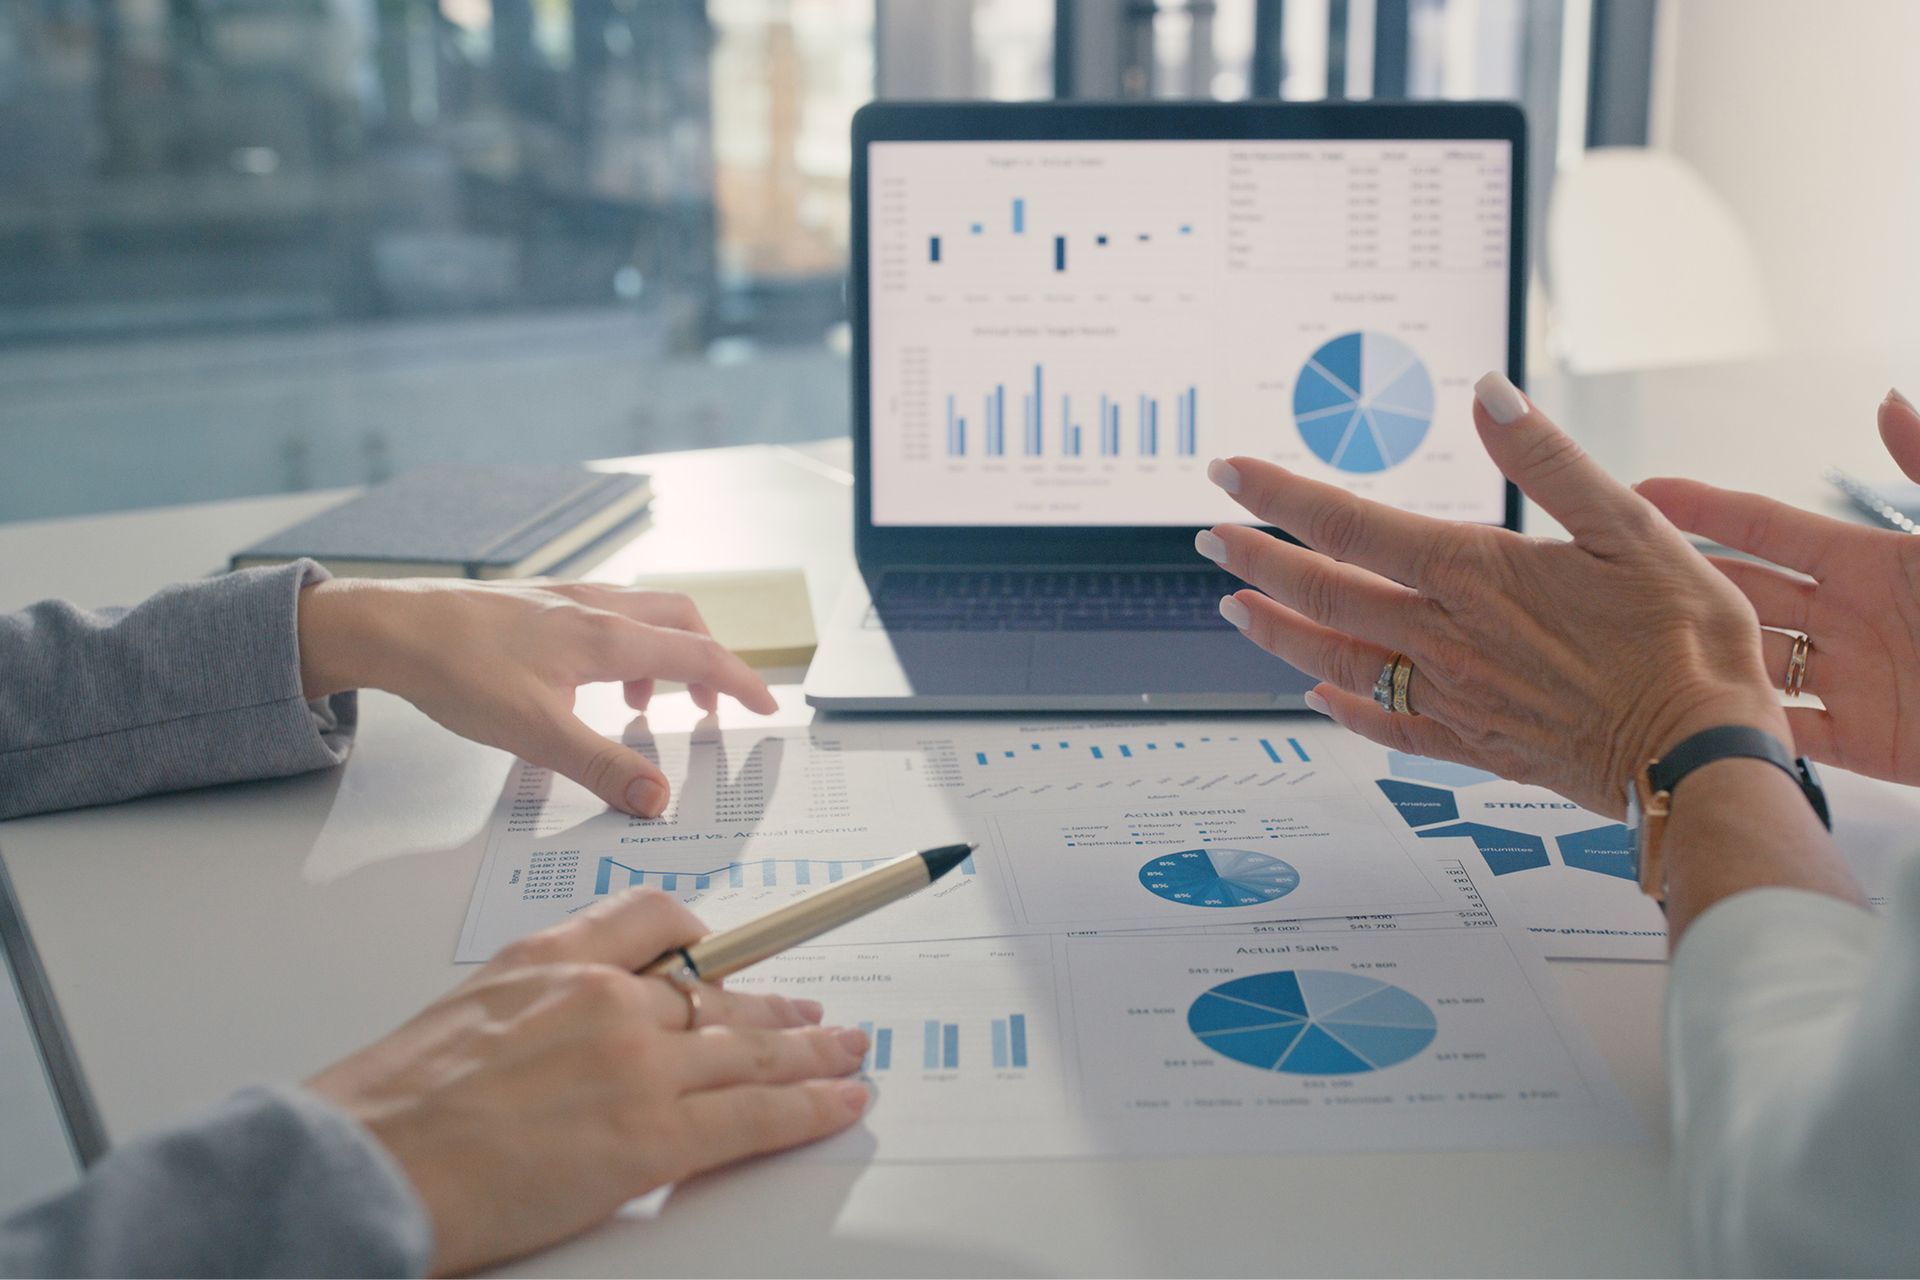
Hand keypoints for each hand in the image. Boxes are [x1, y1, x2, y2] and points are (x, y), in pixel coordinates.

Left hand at [297, 579, 777, 816]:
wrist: (392, 626)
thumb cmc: (457, 670)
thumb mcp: (535, 733)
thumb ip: (602, 767)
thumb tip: (658, 800)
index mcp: (607, 637)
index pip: (698, 653)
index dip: (740, 681)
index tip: (766, 705)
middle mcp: (596, 607)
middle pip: (682, 621)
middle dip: (709, 662)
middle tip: (712, 706)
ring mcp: (568, 598)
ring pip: (644, 614)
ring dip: (663, 654)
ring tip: (643, 705)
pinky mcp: (541, 601)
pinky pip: (607, 615)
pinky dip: (625, 646)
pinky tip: (590, 682)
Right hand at [307, 890, 869, 1276]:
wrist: (368, 1161)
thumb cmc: (393, 1104)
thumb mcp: (466, 1008)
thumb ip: (537, 1002)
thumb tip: (575, 1030)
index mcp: (557, 959)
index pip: (657, 919)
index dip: (705, 940)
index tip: (729, 952)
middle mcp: (609, 1000)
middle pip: (720, 993)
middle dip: (777, 1007)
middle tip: (814, 1011)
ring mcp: (639, 1068)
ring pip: (753, 1050)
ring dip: (814, 1050)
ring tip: (847, 1048)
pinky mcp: (654, 1140)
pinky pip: (757, 1116)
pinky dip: (811, 1107)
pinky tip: (841, 1100)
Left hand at [1197, 373, 1786, 815]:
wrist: (1704, 759)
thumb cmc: (1684, 642)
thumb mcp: (1634, 527)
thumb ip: (1549, 459)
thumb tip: (1488, 392)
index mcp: (1474, 575)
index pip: (1349, 524)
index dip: (1280, 495)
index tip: (1229, 473)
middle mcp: (1447, 638)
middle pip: (1325, 593)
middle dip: (1257, 561)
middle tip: (1209, 538)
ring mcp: (1455, 699)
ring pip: (1340, 660)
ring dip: (1279, 631)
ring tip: (1235, 608)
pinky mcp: (1477, 748)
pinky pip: (1389, 728)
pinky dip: (1345, 710)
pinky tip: (1321, 699)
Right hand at [1635, 389, 1919, 784]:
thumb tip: (1883, 398)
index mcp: (1876, 561)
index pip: (1765, 529)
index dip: (1701, 510)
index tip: (1635, 495)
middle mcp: (1854, 620)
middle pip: (1740, 595)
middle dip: (1674, 584)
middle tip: (1601, 578)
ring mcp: (1856, 682)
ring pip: (1749, 662)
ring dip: (1693, 654)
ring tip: (1624, 648)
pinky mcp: (1870, 745)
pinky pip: (1787, 733)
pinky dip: (1738, 723)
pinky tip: (1687, 712)